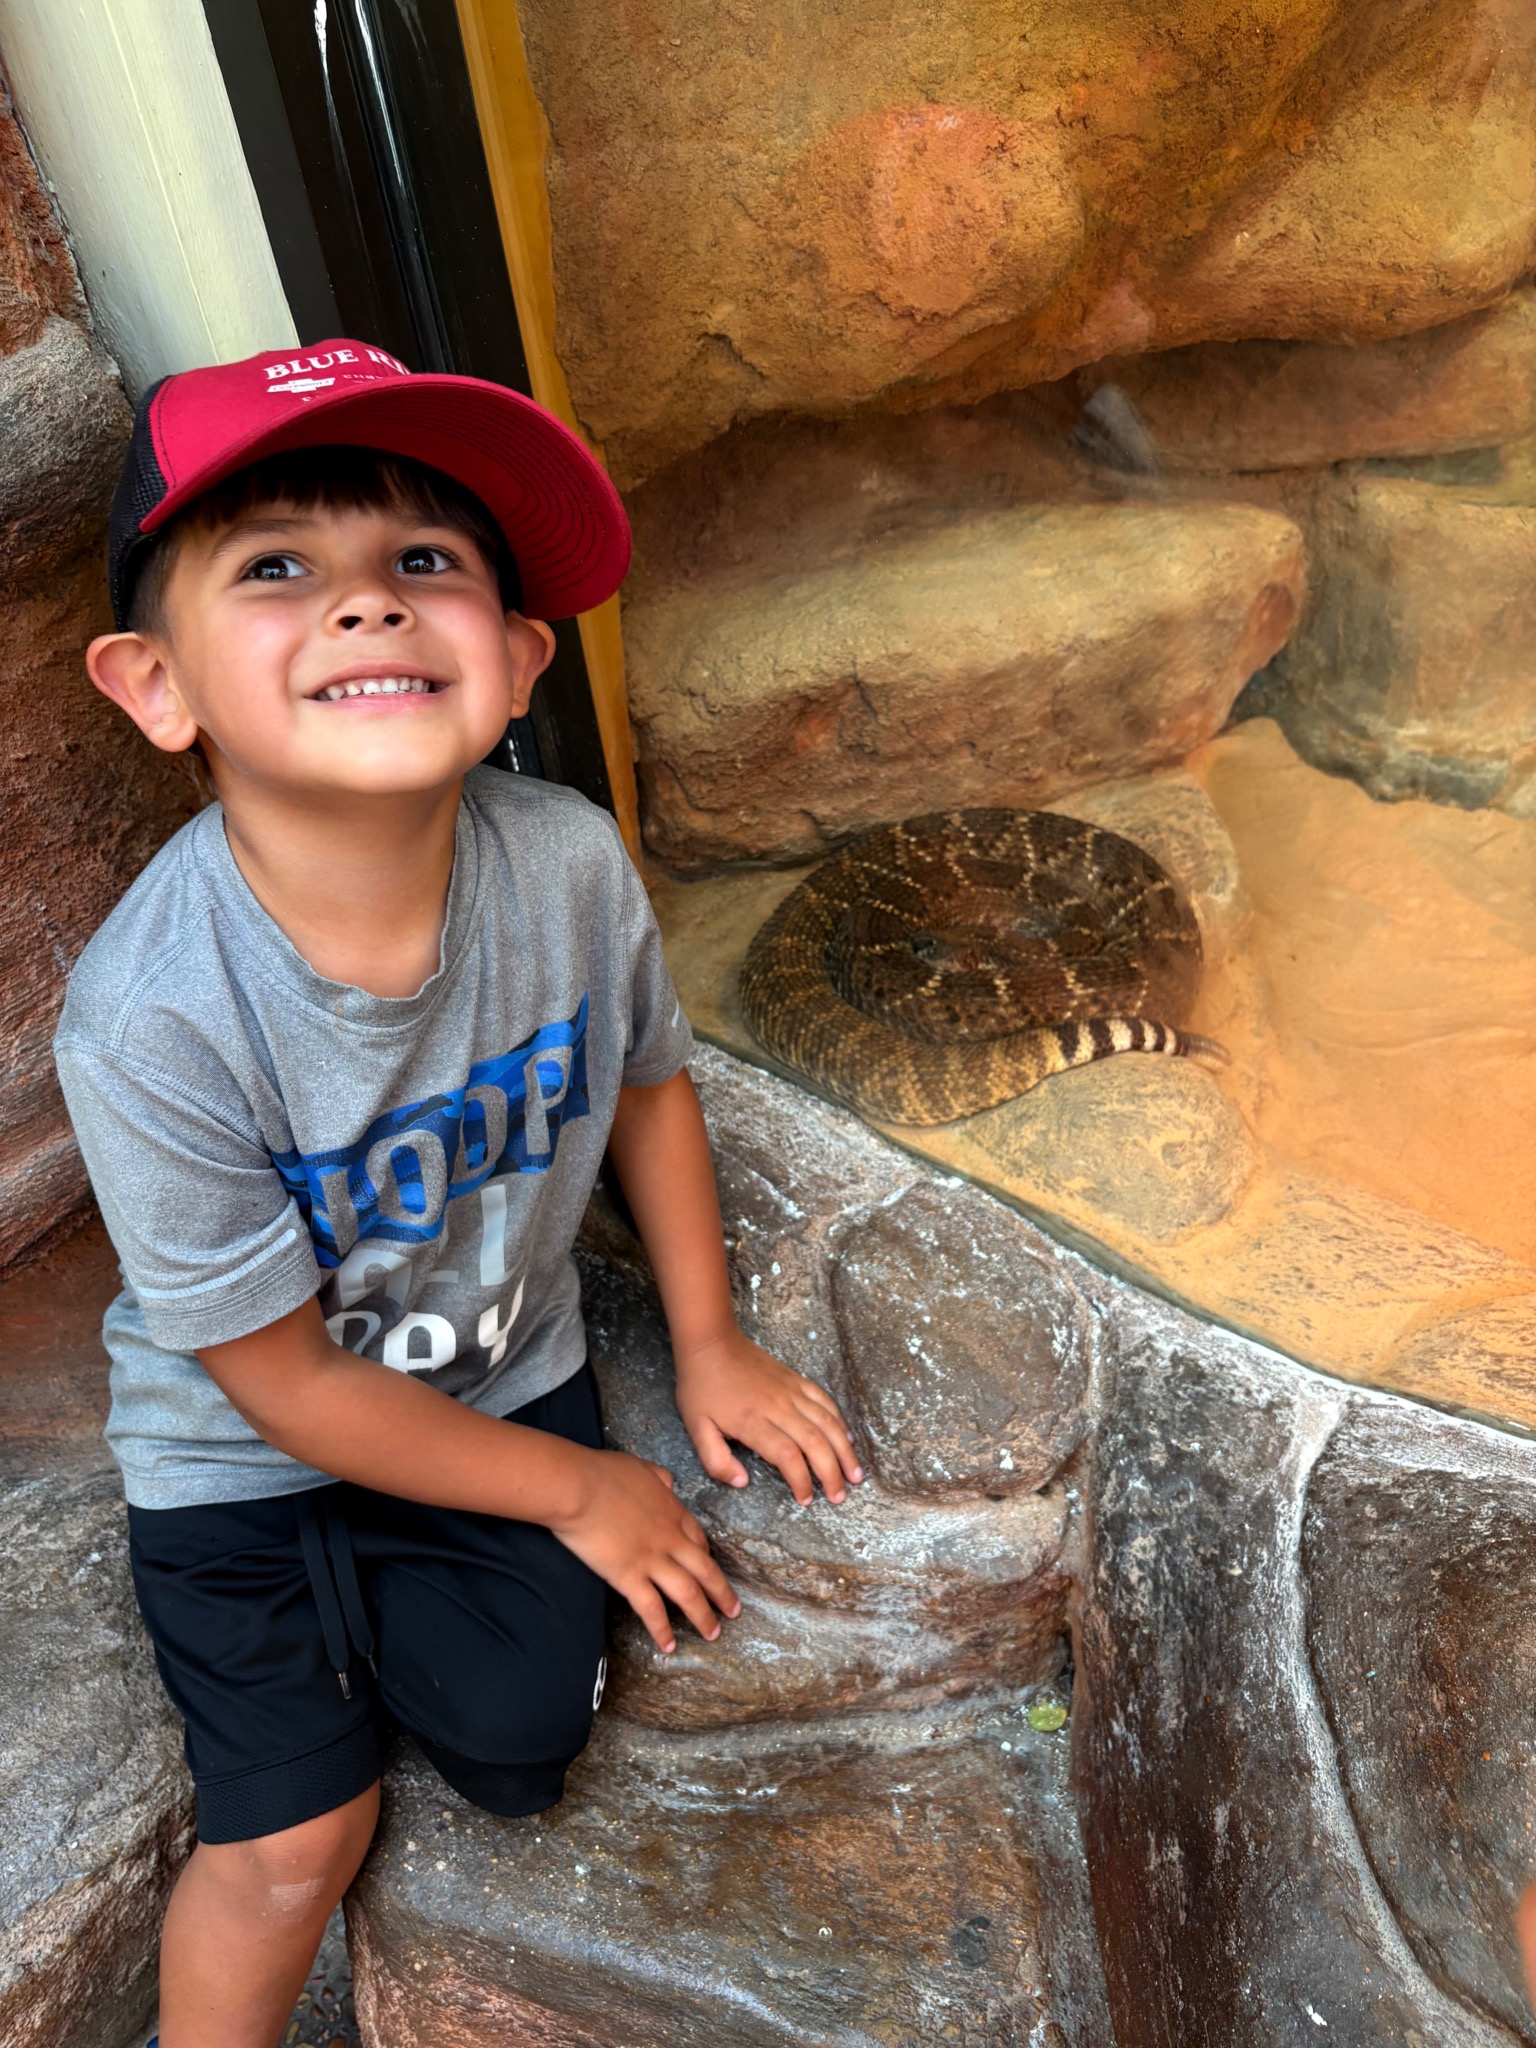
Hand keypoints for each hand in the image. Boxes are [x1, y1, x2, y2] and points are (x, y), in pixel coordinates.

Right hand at [548, 1446, 739, 1654]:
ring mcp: (652, 1559)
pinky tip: (668, 1646)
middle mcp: (670, 1538)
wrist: (578, 1487)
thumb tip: (669, 1482)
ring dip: (704, 1616)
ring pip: (688, 1594)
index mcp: (672, 1511)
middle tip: (734, 1612)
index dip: (708, 1559)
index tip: (713, 1571)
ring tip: (713, 1634)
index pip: (699, 1540)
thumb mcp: (641, 1467)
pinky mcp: (629, 1577)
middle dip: (722, 1593)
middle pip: (705, 1570)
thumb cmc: (603, 1473)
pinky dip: (662, 1630)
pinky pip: (652, 1609)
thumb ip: (659, 1477)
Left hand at [675, 1330, 864, 1506]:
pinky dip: (840, 1421)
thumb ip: (716, 1460)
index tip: (806, 1500)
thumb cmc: (702, 1388)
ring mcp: (792, 1391)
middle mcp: (779, 1407)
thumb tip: (742, 1483)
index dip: (801, 1481)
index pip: (787, 1456)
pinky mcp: (797, 1380)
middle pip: (815, 1443)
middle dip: (831, 1473)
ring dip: (844, 1450)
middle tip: (839, 1496)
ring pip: (827, 1422)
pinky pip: (825, 1401)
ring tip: (855, 1474)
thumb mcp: (696, 1428)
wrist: (712, 1343)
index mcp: (753, 1422)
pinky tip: (847, 1438)